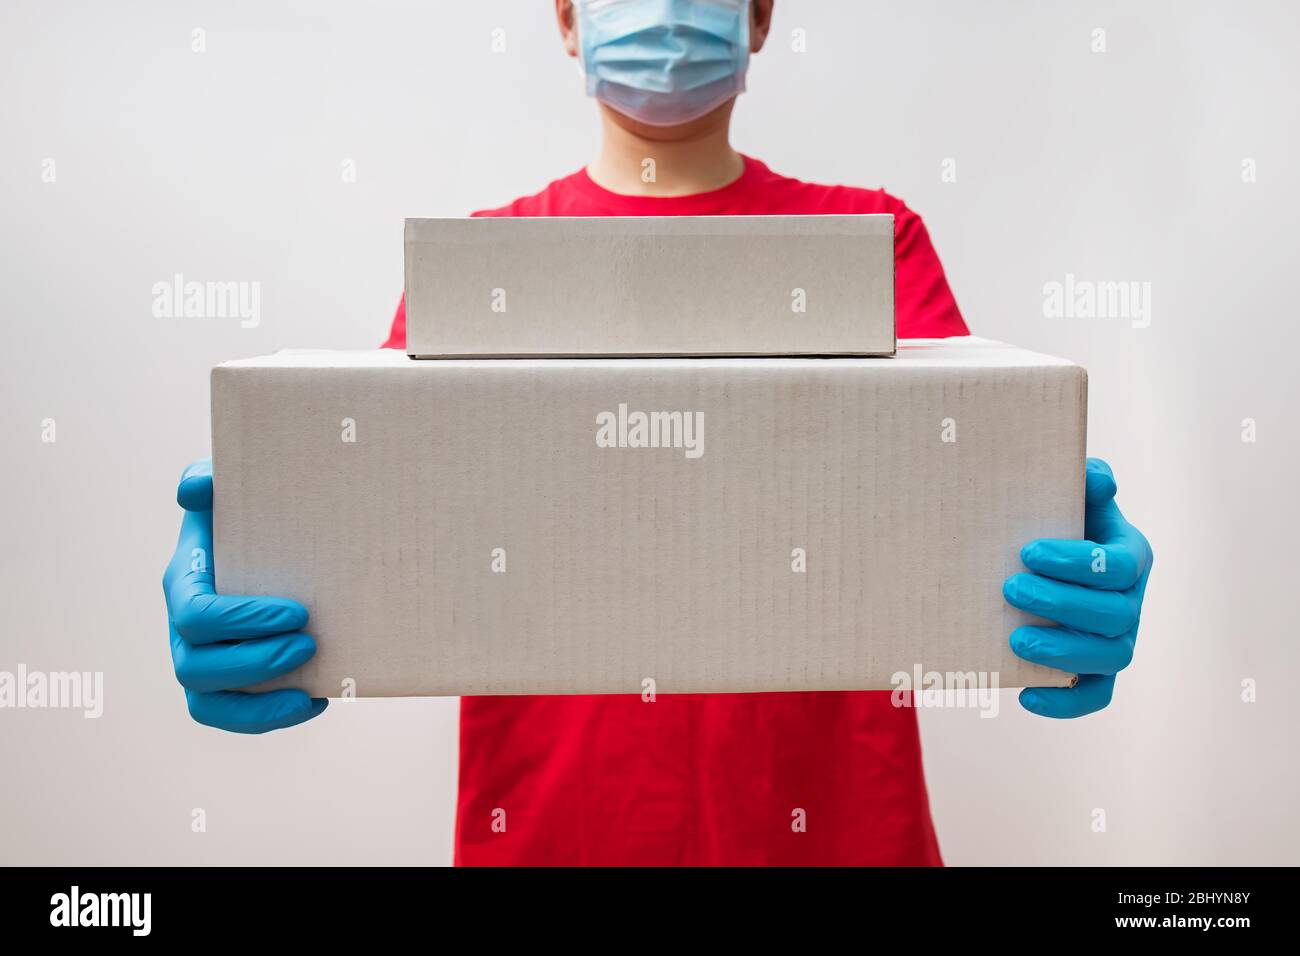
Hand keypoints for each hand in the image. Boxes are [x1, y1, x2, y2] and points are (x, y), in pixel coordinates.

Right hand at [163, 457, 326, 732]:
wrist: (267, 541)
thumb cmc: (246, 515)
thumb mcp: (228, 489)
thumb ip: (207, 480)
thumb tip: (197, 489)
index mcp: (183, 584)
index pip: (197, 617)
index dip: (243, 622)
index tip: (297, 611)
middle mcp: (183, 631)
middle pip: (196, 668)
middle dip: (255, 664)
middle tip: (310, 643)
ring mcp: (201, 662)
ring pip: (207, 704)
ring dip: (259, 705)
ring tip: (309, 689)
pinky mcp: (226, 685)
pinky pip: (234, 716)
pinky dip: (271, 718)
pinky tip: (315, 701)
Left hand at [1003, 458, 1151, 717]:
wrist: (1043, 558)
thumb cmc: (1059, 522)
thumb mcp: (1073, 496)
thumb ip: (1087, 483)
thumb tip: (1095, 477)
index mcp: (1131, 556)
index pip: (1120, 566)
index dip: (1078, 563)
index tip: (1028, 552)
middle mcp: (1132, 602)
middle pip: (1114, 614)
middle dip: (1061, 604)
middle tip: (1010, 589)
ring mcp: (1118, 640)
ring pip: (1110, 657)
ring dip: (1064, 653)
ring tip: (1016, 641)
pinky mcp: (1098, 671)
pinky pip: (1097, 695)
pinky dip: (1066, 703)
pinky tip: (1025, 696)